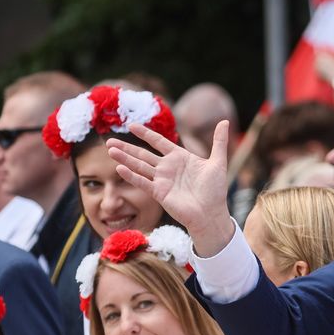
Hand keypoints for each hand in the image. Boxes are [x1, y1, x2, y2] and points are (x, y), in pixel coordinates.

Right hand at [107, 121, 233, 255]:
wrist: (211, 213)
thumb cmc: (216, 190)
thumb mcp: (218, 162)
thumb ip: (219, 142)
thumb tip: (225, 121)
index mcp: (180, 158)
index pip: (159, 142)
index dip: (146, 134)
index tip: (132, 125)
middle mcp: (168, 168)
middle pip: (143, 154)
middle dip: (127, 147)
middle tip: (108, 141)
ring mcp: (162, 180)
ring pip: (139, 166)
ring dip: (125, 158)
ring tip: (110, 150)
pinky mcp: (159, 193)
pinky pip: (143, 182)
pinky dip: (131, 175)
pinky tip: (119, 168)